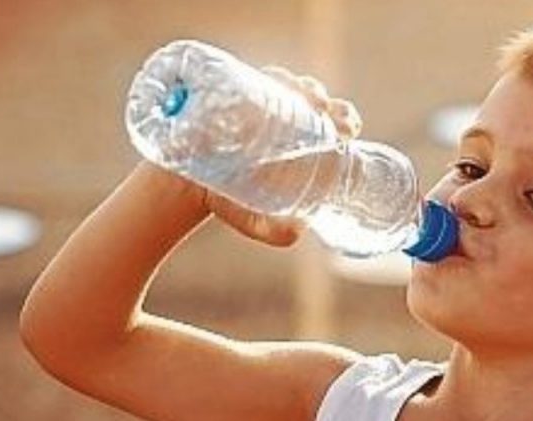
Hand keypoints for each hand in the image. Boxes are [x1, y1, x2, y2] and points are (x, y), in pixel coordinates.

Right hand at [202, 66, 363, 246]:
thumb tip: (296, 232)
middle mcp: (284, 119)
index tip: (348, 129)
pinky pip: (256, 77)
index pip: (334, 124)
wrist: (184, 183)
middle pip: (316, 100)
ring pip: (290, 85)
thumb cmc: (227, 199)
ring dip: (302, 85)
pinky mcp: (235, 94)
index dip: (346, 120)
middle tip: (323, 111)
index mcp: (300, 144)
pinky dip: (269, 77)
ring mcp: (260, 104)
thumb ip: (273, 231)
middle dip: (325, 99)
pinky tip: (274, 80)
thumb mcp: (251, 219)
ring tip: (303, 97)